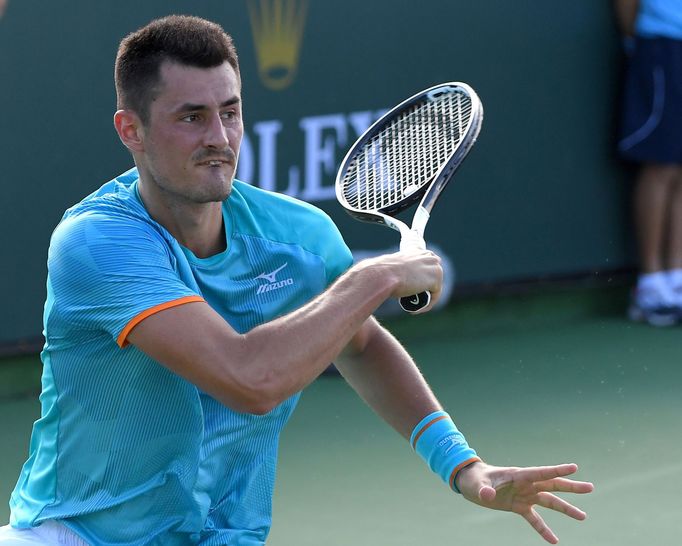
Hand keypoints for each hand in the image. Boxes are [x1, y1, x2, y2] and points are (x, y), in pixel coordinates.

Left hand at [455, 462, 593, 543]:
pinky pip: (535, 519)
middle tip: (590, 487)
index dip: (557, 470)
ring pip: (549, 501)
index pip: (541, 472)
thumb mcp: (478, 484)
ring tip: (583, 516)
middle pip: (552, 485)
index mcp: (519, 475)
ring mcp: (524, 495)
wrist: (472, 484)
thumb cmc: (476, 479)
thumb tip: (488, 495)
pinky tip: (555, 541)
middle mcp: (526, 485)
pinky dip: (544, 530)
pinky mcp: (519, 507)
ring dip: (566, 508)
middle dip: (571, 487)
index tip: (574, 467)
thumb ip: (485, 489)